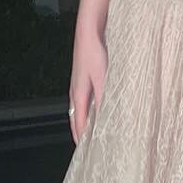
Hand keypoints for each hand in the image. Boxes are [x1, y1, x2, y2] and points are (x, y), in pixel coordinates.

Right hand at [68, 26, 106, 143]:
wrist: (89, 31)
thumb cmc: (93, 52)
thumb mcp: (102, 77)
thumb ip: (104, 97)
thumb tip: (106, 117)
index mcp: (78, 93)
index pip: (78, 122)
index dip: (82, 137)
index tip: (87, 151)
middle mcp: (76, 90)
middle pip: (77, 117)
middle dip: (81, 132)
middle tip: (88, 146)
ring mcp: (80, 83)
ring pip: (81, 108)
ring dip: (85, 121)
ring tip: (92, 132)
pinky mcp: (85, 76)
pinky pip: (86, 98)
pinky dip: (89, 108)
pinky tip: (98, 108)